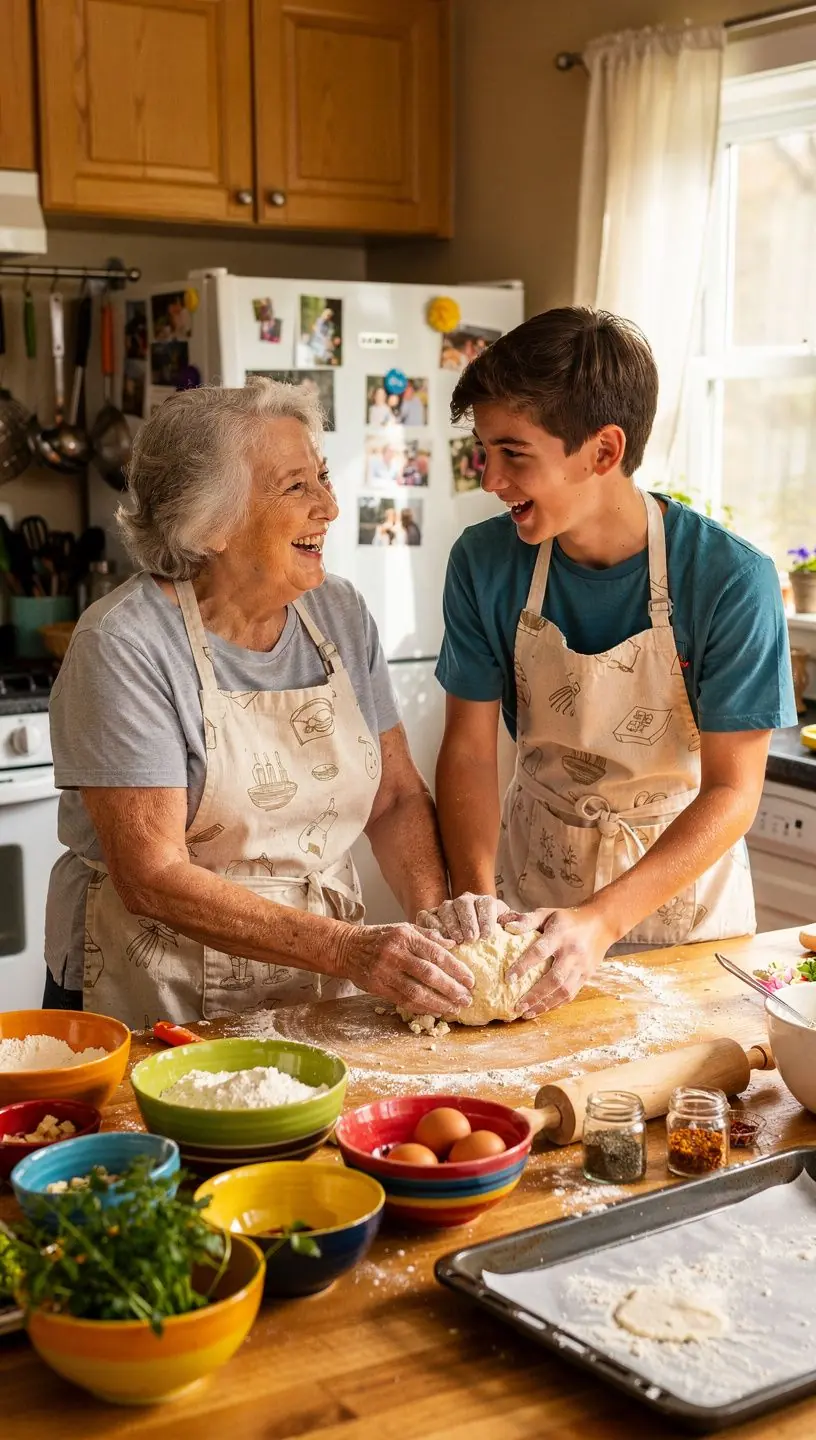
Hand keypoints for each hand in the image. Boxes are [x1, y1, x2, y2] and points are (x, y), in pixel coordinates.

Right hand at [336, 923, 474, 1015]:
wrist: (348, 948)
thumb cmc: (382, 937)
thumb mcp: (405, 928)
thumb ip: (429, 936)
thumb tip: (453, 945)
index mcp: (406, 936)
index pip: (437, 954)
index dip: (456, 969)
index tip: (470, 981)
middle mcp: (396, 953)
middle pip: (429, 975)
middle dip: (451, 989)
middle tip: (467, 998)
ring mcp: (385, 971)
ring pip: (416, 992)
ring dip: (438, 1003)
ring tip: (454, 1009)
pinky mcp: (377, 986)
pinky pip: (403, 1000)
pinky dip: (421, 1007)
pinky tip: (435, 1010)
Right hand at [416, 892, 509, 942]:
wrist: (469, 936)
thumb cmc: (490, 937)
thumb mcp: (505, 929)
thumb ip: (517, 924)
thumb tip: (515, 924)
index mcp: (484, 902)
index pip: (486, 904)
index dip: (487, 918)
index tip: (488, 936)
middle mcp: (464, 901)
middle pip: (464, 904)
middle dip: (468, 921)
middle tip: (472, 939)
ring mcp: (446, 907)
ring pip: (446, 909)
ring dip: (451, 925)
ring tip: (458, 942)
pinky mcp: (430, 915)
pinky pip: (428, 916)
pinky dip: (433, 927)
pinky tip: (440, 940)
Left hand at [500, 905, 616, 1016]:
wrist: (601, 923)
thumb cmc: (568, 919)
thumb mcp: (548, 913)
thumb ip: (528, 920)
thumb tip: (507, 928)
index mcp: (560, 934)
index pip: (539, 952)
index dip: (523, 966)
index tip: (508, 979)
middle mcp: (572, 952)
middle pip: (554, 978)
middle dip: (535, 995)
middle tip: (517, 1006)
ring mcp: (582, 966)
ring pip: (564, 990)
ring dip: (544, 1004)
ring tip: (526, 1013)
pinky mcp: (586, 975)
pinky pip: (571, 994)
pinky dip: (555, 1004)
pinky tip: (541, 1009)